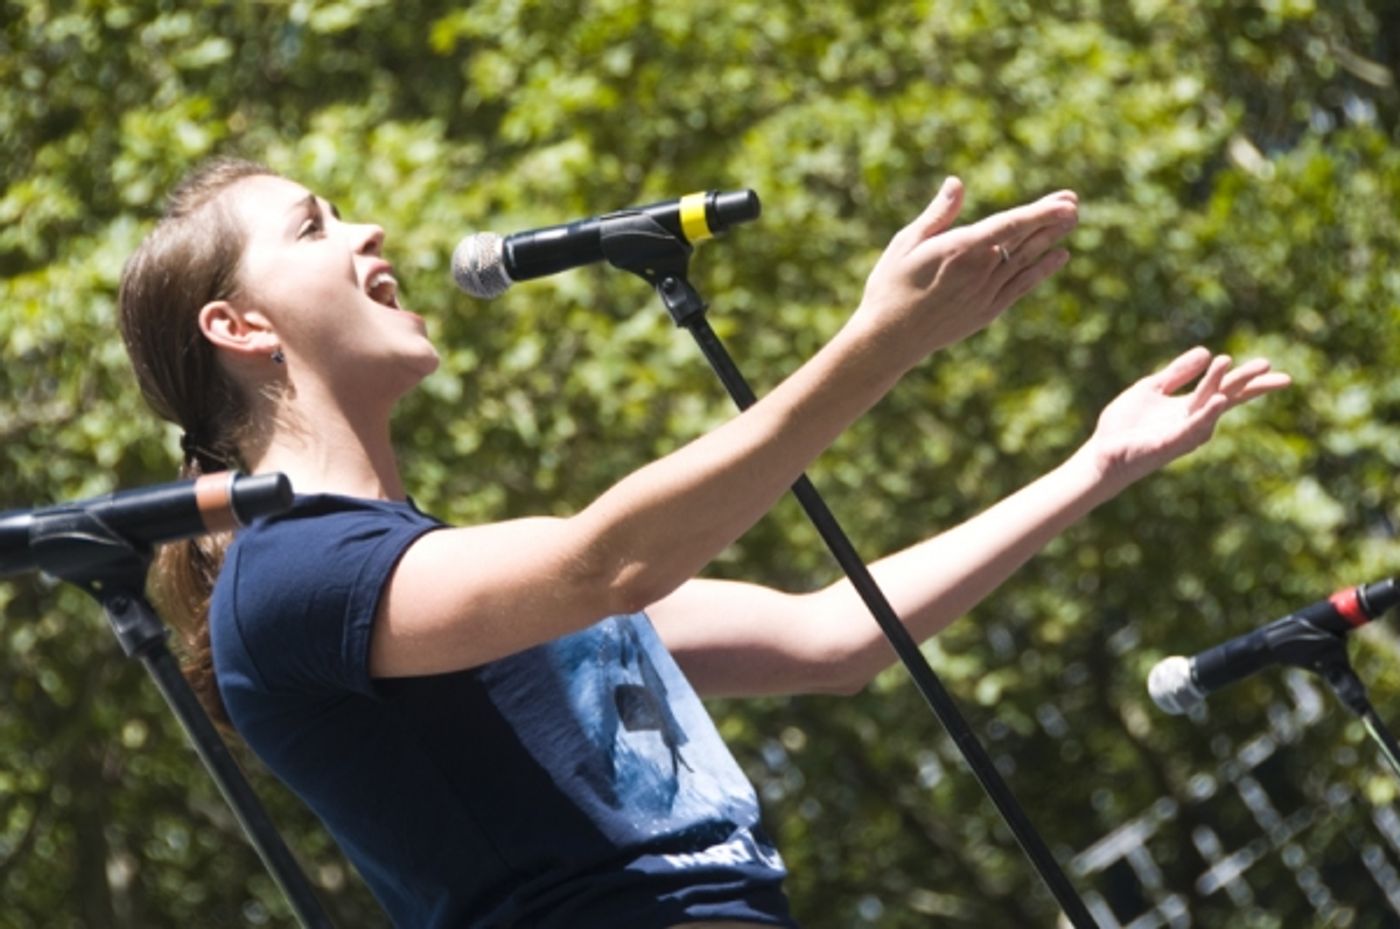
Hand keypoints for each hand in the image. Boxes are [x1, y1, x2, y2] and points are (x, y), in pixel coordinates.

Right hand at [854, 177, 1078, 361]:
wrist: (890, 339)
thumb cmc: (890, 286)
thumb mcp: (906, 244)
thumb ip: (938, 215)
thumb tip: (957, 183)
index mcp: (960, 249)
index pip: (1009, 225)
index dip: (1041, 213)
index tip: (1065, 203)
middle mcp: (980, 271)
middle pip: (1024, 240)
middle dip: (1051, 221)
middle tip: (1074, 203)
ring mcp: (987, 293)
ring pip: (1027, 261)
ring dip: (1050, 241)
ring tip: (1071, 222)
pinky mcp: (987, 311)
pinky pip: (1022, 286)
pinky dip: (1041, 270)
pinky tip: (1058, 257)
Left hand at [1084, 346, 1291, 486]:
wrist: (1103, 452)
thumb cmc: (1125, 425)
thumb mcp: (1152, 388)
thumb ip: (1177, 372)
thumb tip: (1207, 351)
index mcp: (1190, 407)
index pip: (1225, 389)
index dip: (1247, 379)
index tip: (1270, 365)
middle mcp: (1194, 420)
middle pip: (1226, 397)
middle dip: (1246, 382)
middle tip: (1267, 365)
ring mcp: (1184, 433)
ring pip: (1208, 406)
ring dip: (1218, 386)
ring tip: (1227, 364)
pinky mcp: (1170, 443)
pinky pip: (1192, 427)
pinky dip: (1206, 414)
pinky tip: (1217, 400)